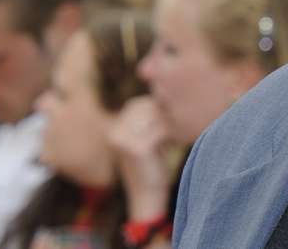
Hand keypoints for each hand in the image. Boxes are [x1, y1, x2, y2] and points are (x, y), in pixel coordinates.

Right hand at [108, 96, 172, 220]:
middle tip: (173, 130)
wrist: (148, 197)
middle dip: (163, 115)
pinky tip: (172, 144)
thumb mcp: (147, 137)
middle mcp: (115, 132)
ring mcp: (123, 140)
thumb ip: (150, 117)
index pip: (138, 103)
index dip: (157, 108)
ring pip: (155, 116)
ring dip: (168, 124)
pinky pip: (160, 130)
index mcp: (115, 127)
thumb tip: (166, 90)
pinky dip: (171, 135)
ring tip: (172, 138)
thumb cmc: (151, 165)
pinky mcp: (135, 148)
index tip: (169, 121)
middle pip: (146, 107)